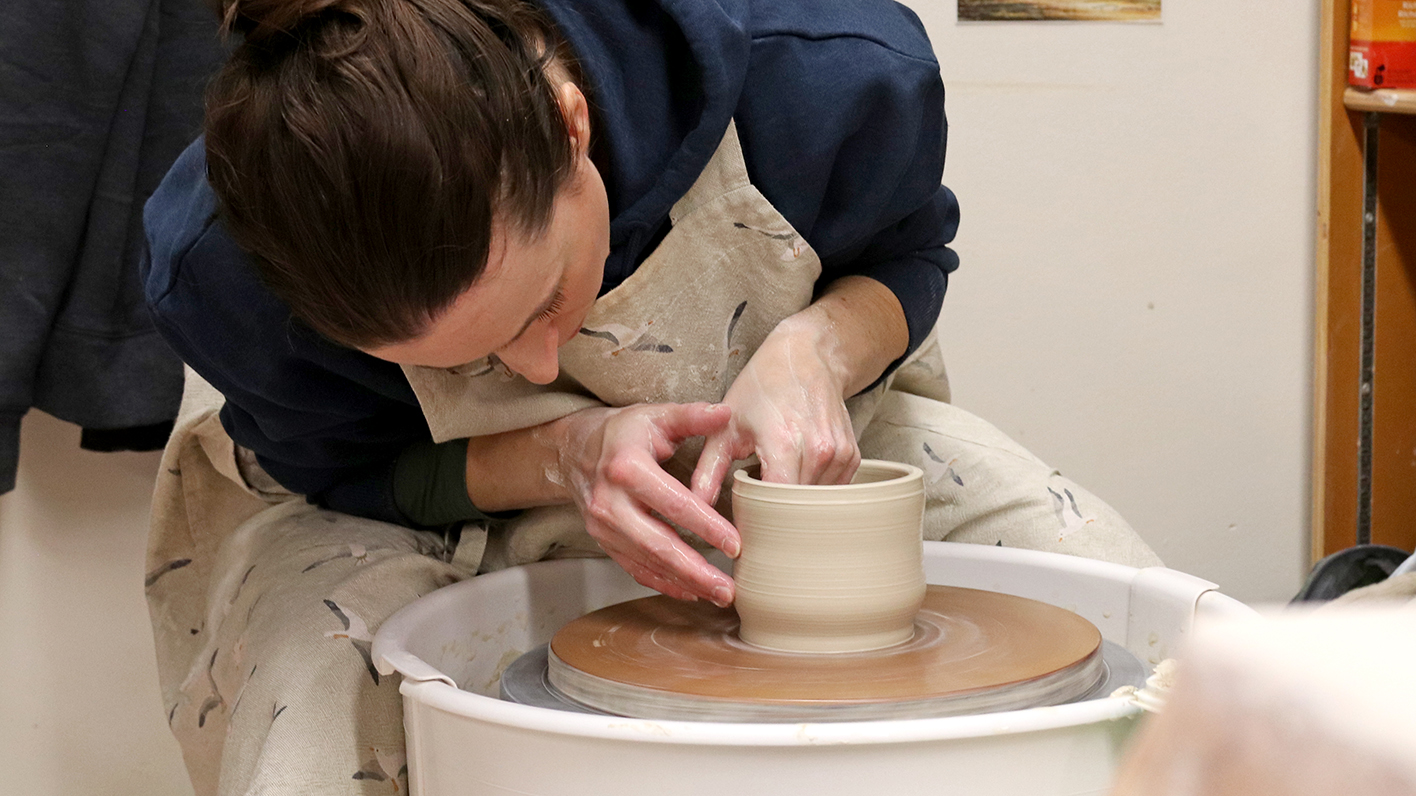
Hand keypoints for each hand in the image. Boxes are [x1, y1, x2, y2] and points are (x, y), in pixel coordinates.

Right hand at [551, 402, 738, 605]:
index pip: (674, 504)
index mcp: (627, 468)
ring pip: (648, 562)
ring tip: (719, 594)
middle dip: (696, 570)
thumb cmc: (623, 432)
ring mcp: (603, 526)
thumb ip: (692, 416)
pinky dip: (663, 583)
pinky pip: (634, 568)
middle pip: (658, 544)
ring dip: (685, 582)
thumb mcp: (656, 416)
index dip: (706, 526)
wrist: (575, 448)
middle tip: (728, 589)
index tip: (735, 544)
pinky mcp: (603, 541)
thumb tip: (726, 413)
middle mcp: (610, 502)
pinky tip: (690, 591)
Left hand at [690, 276, 908, 502]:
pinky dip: (814, 492)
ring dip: (796, 504)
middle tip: (757, 511)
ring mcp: (840, 454)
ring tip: (776, 485)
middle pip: (798, 509)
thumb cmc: (763, 387)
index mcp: (785, 443)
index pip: (777, 506)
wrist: (807, 356)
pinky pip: (833, 492)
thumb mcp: (726, 426)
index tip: (744, 521)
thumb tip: (695, 505)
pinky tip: (797, 476)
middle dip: (776, 515)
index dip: (759, 518)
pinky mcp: (852, 456)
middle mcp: (819, 451)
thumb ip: (708, 469)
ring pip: (817, 504)